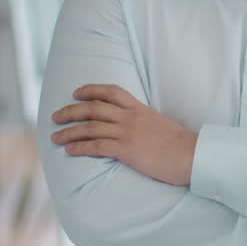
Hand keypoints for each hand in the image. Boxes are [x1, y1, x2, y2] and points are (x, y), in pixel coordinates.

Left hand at [51, 84, 198, 185]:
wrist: (192, 155)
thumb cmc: (180, 145)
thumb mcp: (160, 124)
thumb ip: (144, 122)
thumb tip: (134, 128)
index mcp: (139, 108)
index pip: (111, 91)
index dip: (90, 90)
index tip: (76, 93)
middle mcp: (130, 117)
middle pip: (93, 108)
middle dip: (71, 111)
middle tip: (55, 116)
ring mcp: (127, 132)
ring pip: (90, 127)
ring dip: (69, 131)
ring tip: (55, 138)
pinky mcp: (126, 149)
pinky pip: (96, 146)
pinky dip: (79, 147)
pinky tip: (69, 150)